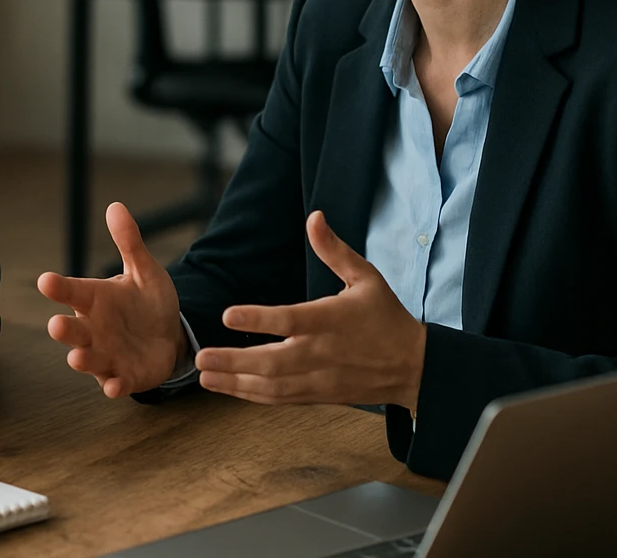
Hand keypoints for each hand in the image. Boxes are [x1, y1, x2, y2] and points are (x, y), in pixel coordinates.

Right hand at [38, 201, 188, 397]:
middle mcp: (93, 329)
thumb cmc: (147, 301)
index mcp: (93, 299)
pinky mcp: (123, 377)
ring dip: (82, 360)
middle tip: (56, 325)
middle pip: (72, 329)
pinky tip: (115, 387)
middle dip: (64, 329)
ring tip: (76, 358)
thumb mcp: (144, 270)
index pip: (71, 291)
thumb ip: (129, 242)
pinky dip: (114, 387)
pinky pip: (115, 384)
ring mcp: (105, 355)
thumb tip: (115, 205)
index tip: (46, 281)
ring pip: (88, 359)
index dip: (58, 287)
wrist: (169, 336)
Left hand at [195, 211, 425, 410]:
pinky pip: (281, 399)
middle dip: (235, 361)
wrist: (415, 367)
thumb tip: (314, 217)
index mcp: (332, 320)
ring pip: (273, 386)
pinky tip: (228, 388)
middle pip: (274, 362)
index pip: (290, 320)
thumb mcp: (366, 278)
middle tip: (201, 356)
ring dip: (236, 383)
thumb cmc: (386, 317)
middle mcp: (322, 353)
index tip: (226, 316)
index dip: (258, 319)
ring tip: (204, 376)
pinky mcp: (318, 395)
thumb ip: (335, 251)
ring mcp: (319, 379)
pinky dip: (252, 396)